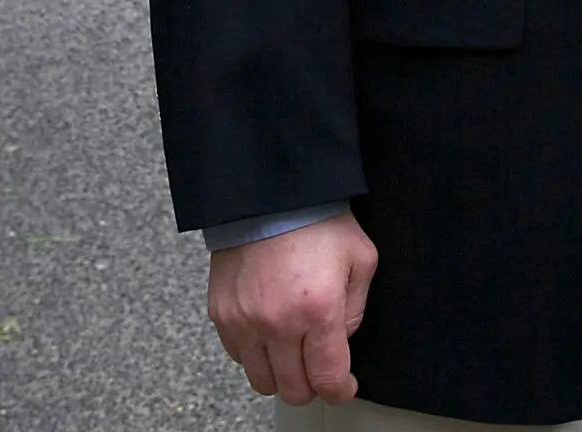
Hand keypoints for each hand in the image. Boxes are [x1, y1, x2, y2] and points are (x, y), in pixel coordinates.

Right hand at [208, 211, 378, 405]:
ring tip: (292, 350)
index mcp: (317, 310)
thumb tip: (340, 341)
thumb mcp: (361, 259)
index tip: (343, 386)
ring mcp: (244, 320)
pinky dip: (255, 353)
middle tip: (318, 365)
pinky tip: (268, 331)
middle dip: (311, 384)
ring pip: (262, 381)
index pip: (327, 378)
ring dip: (280, 373)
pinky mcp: (221, 313)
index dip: (340, 390)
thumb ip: (355, 309)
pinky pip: (238, 356)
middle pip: (293, 389)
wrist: (271, 191)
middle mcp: (277, 322)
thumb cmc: (318, 219)